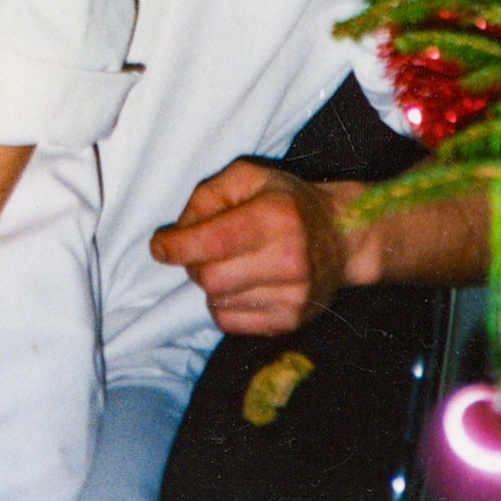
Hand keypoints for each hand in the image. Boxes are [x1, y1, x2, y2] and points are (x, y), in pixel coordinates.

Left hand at [149, 160, 354, 335]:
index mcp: (275, 217)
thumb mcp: (248, 176)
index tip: (159, 246)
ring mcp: (292, 296)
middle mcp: (288, 260)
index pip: (211, 241)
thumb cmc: (288, 201)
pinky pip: (230, 323)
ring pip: (216, 302)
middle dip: (192, 264)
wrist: (341, 237)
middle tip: (200, 250)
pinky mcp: (290, 322)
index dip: (176, 246)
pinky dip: (223, 304)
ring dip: (210, 284)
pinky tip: (239, 284)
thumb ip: (208, 195)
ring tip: (230, 264)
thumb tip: (178, 233)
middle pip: (208, 277)